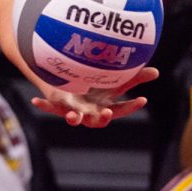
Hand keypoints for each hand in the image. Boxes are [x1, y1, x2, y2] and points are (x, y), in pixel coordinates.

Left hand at [31, 66, 157, 126]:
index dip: (132, 106)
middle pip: (98, 119)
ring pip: (74, 118)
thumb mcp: (114, 80)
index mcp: (105, 106)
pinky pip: (49, 106)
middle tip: (106, 112)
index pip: (122, 109)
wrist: (71, 90)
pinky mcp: (57, 106)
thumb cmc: (96, 87)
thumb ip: (134, 77)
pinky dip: (42, 104)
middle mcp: (90, 112)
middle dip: (102, 118)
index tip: (143, 99)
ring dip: (73, 118)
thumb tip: (156, 71)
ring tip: (72, 116)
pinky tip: (34, 100)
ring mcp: (74, 111)